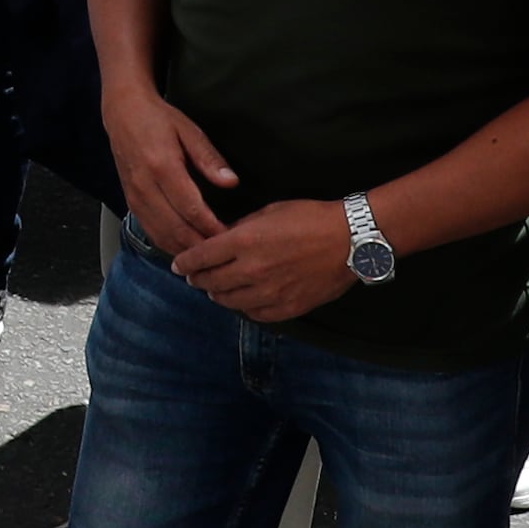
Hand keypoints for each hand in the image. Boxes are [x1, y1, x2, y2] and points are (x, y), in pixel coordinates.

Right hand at [103, 77, 243, 254]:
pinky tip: (185, 249)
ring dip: (185, 250)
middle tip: (223, 254)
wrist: (122, 112)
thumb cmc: (158, 119)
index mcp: (162, 166)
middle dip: (200, 245)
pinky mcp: (130, 201)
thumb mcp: (189, 130)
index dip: (211, 227)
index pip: (191, 208)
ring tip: (207, 257)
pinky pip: (150, 231)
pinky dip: (168, 245)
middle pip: (175, 227)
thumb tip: (231, 182)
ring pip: (161, 235)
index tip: (230, 237)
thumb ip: (209, 158)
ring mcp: (134, 196)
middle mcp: (145, 185)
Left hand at [167, 196, 359, 323]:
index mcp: (245, 242)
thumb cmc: (310, 218)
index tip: (178, 265)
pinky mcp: (287, 308)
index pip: (200, 258)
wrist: (350, 240)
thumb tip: (220, 240)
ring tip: (215, 289)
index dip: (185, 263)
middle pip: (210, 282)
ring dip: (218, 295)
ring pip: (229, 301)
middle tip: (194, 277)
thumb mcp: (268, 212)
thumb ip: (239, 229)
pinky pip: (255, 314)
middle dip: (198, 279)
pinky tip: (243, 300)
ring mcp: (270, 293)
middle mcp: (252, 270)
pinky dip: (244, 307)